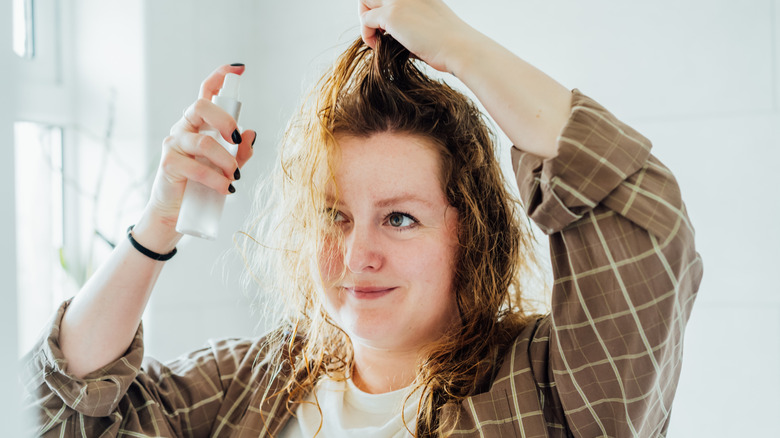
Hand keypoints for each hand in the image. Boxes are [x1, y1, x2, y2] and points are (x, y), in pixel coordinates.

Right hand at [142, 64, 255, 241]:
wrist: (176, 212)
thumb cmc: (202, 186)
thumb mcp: (227, 168)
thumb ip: (240, 152)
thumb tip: (252, 134)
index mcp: (199, 124)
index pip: (206, 93)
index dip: (219, 76)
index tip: (239, 69)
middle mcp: (184, 128)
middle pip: (201, 106)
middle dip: (225, 119)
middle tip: (236, 139)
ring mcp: (173, 144)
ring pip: (203, 142)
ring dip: (225, 160)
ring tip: (234, 178)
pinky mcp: (168, 163)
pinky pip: (194, 165)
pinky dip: (214, 178)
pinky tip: (226, 188)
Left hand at [358, 0, 477, 72]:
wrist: (461, 48)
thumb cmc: (449, 46)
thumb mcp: (430, 25)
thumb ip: (410, 24)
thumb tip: (390, 37)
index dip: (382, 9)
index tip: (388, 30)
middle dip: (369, 11)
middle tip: (378, 32)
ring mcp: (399, 0)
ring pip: (365, 0)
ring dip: (366, 20)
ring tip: (376, 40)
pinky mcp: (392, 15)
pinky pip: (365, 20)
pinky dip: (367, 35)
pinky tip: (377, 46)